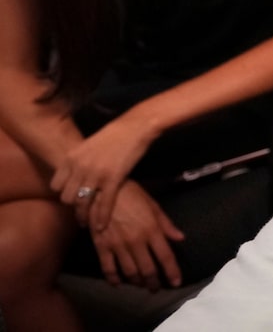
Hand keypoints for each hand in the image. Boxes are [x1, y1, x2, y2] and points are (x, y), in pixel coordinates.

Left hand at [51, 114, 156, 230]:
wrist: (135, 126)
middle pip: (67, 197)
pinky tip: (102, 226)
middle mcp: (80, 167)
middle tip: (81, 209)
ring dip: (84, 216)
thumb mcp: (88, 144)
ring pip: (82, 203)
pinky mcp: (113, 179)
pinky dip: (102, 217)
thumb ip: (78, 160)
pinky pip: (103, 204)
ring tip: (88, 223)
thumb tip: (73, 173)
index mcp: (71, 158)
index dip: (63, 193)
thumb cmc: (114, 133)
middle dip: (73, 205)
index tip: (72, 196)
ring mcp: (96, 174)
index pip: (56, 186)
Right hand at [90, 181, 185, 289]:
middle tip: (156, 288)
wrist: (102, 190)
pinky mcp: (102, 247)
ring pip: (130, 272)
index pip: (166, 256)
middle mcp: (137, 241)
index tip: (176, 282)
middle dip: (154, 283)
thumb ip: (166, 224)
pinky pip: (108, 268)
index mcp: (152, 230)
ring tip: (141, 286)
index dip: (172, 272)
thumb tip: (180, 238)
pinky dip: (114, 279)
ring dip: (137, 283)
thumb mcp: (153, 205)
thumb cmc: (131, 194)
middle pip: (148, 269)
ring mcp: (118, 246)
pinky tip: (118, 283)